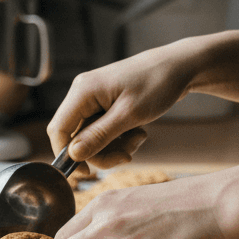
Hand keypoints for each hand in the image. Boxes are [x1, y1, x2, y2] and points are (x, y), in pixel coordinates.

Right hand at [47, 42, 201, 167]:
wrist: (180, 66)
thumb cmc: (157, 84)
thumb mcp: (129, 115)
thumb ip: (98, 136)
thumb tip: (72, 155)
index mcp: (82, 91)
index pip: (59, 130)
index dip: (68, 155)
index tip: (88, 172)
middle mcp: (82, 94)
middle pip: (76, 137)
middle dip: (100, 152)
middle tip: (126, 157)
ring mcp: (93, 99)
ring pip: (91, 136)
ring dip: (113, 146)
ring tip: (138, 139)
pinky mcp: (104, 104)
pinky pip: (102, 130)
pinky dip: (118, 138)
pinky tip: (137, 132)